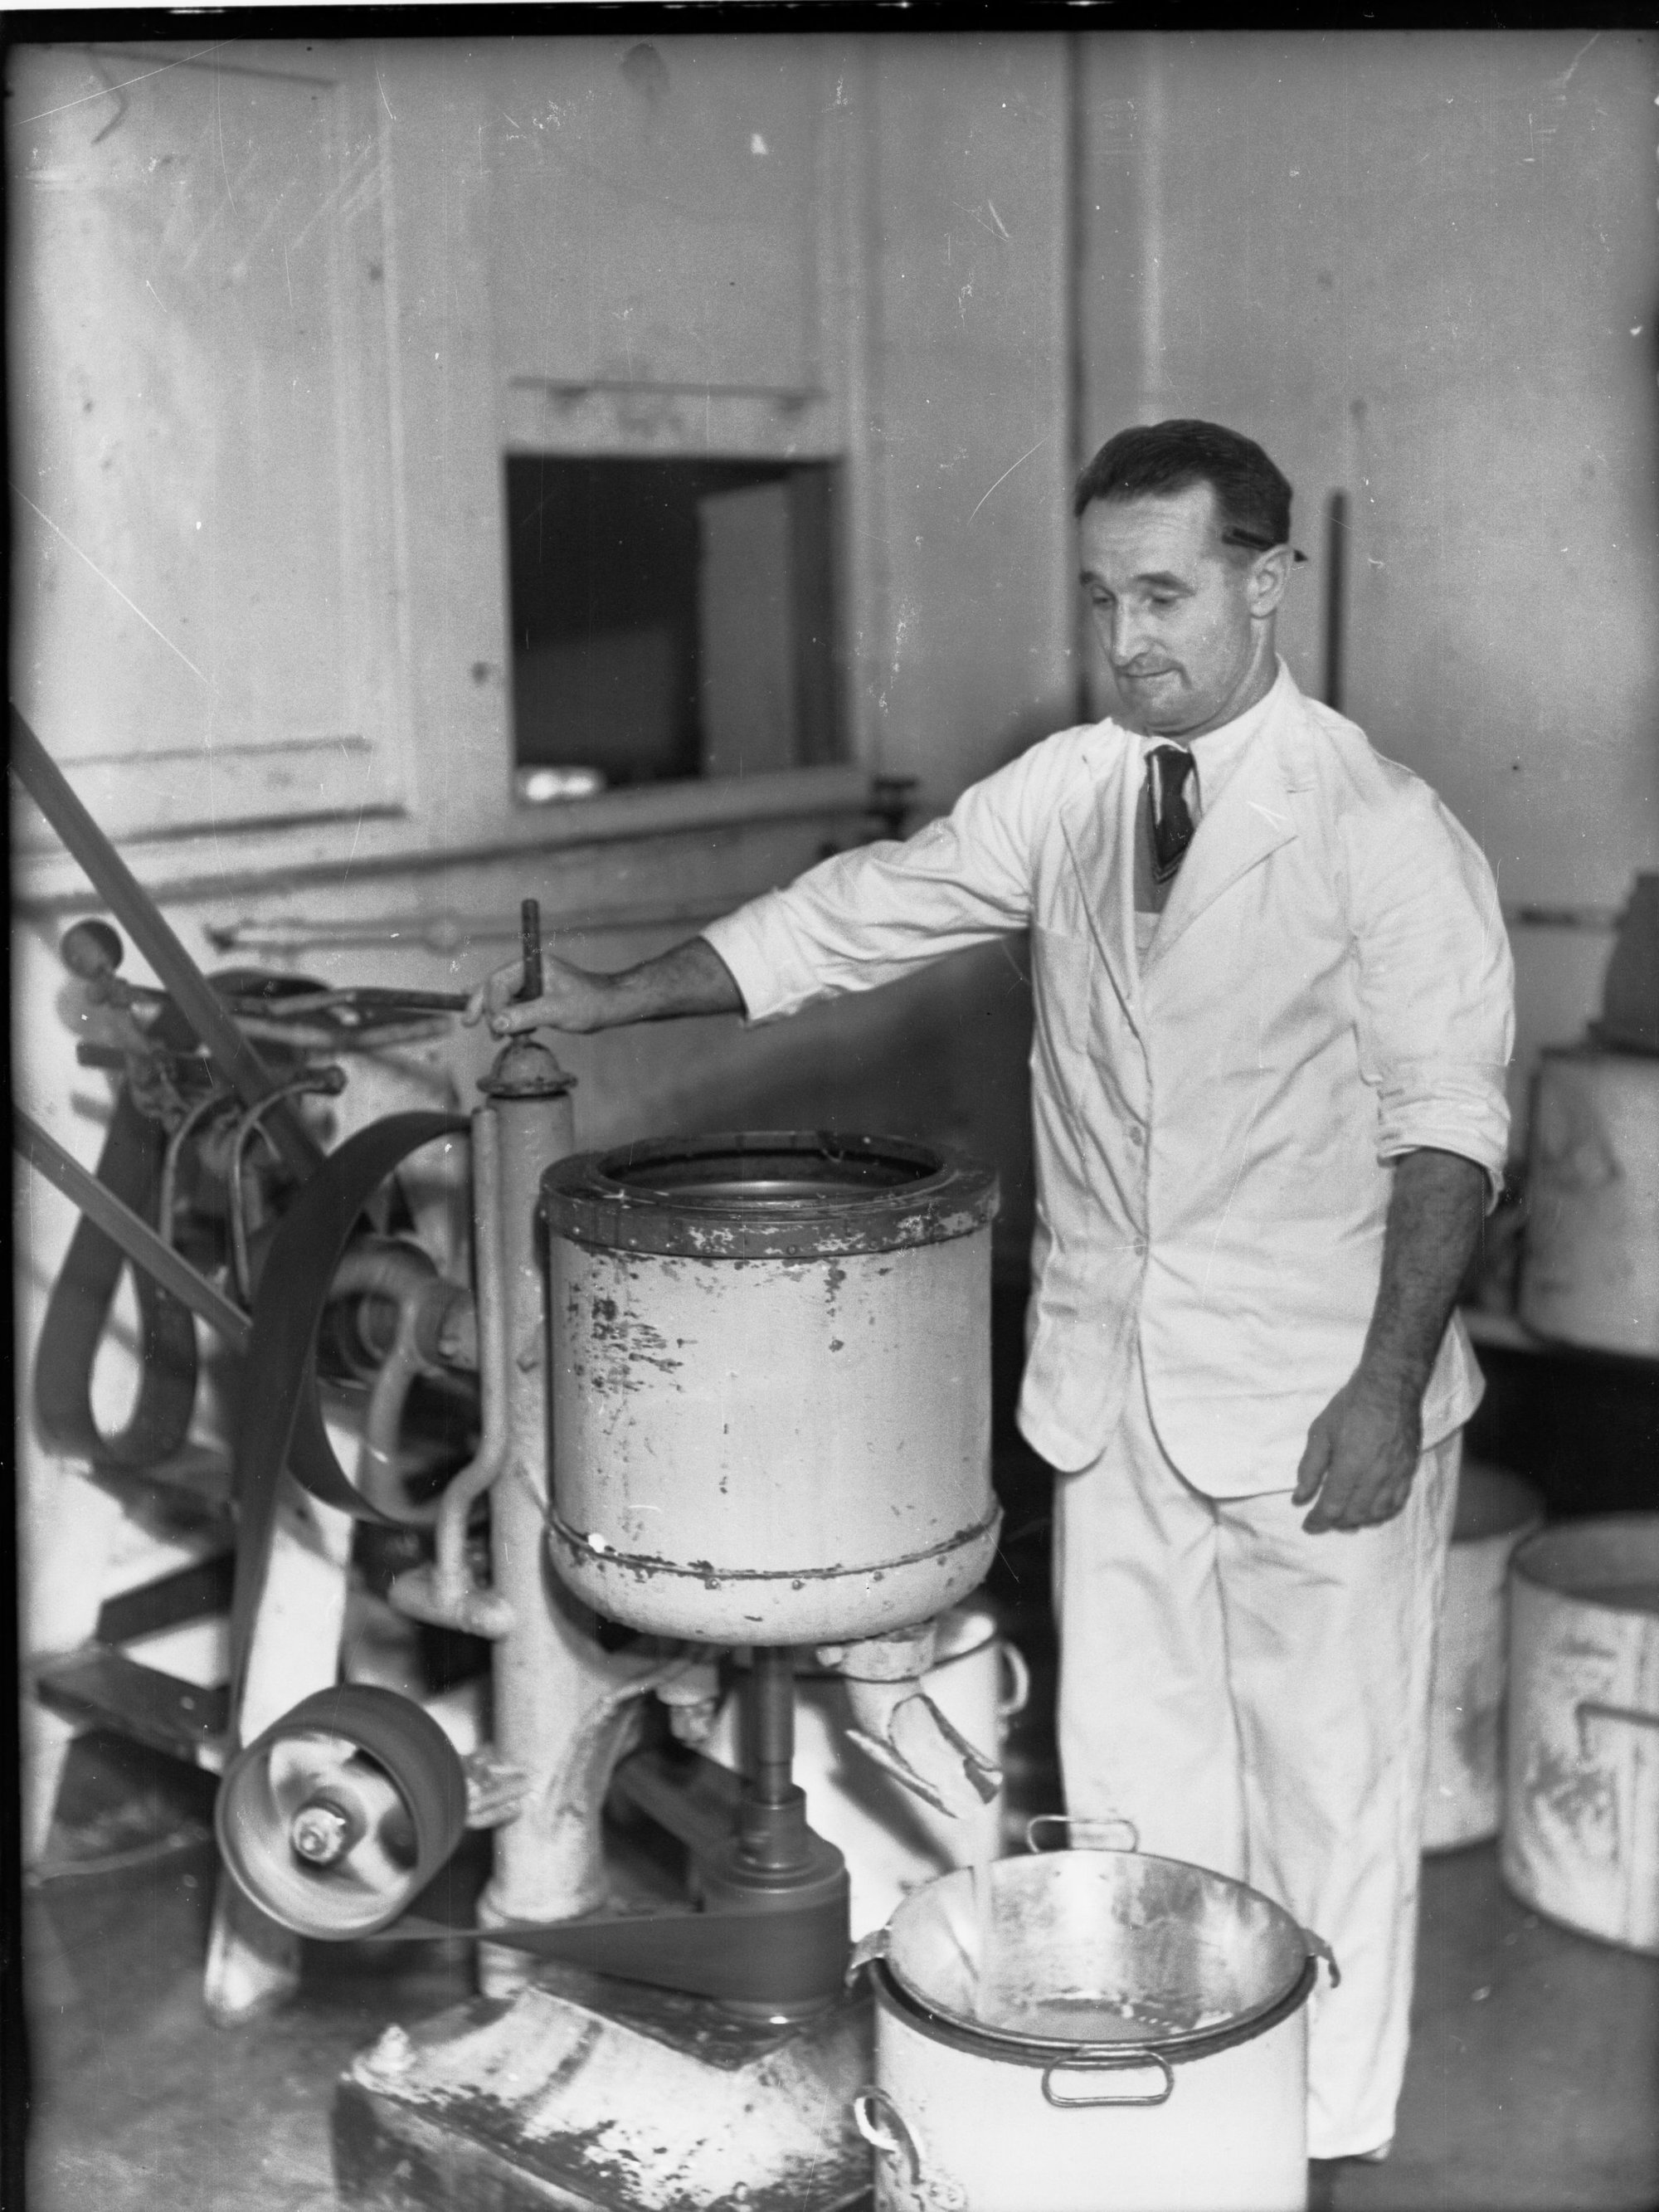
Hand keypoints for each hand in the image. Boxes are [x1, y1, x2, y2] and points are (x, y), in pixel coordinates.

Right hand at [461, 949, 616, 1036]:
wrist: (610, 1007)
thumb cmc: (589, 1003)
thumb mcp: (556, 1011)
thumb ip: (526, 1016)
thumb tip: (497, 1023)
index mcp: (532, 964)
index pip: (498, 981)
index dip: (492, 1004)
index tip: (495, 1026)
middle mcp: (529, 970)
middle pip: (493, 985)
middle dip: (481, 1004)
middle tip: (468, 1022)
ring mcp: (532, 983)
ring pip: (501, 997)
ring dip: (495, 1015)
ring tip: (495, 1037)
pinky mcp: (536, 996)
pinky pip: (512, 1004)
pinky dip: (506, 1018)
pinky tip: (499, 1028)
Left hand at [1293, 1367, 1422, 1533]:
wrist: (1390, 1388)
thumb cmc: (1351, 1406)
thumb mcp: (1321, 1432)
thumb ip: (1310, 1468)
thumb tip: (1299, 1498)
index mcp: (1351, 1465)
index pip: (1332, 1507)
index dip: (1318, 1520)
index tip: (1308, 1524)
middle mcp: (1375, 1475)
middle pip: (1355, 1515)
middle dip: (1336, 1522)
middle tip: (1323, 1518)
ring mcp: (1395, 1475)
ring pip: (1377, 1513)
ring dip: (1359, 1521)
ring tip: (1345, 1517)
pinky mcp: (1409, 1471)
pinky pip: (1397, 1503)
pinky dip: (1382, 1513)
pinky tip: (1371, 1511)